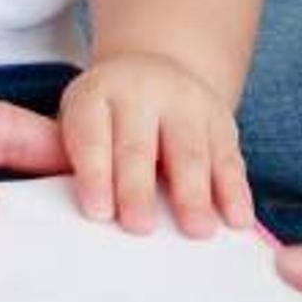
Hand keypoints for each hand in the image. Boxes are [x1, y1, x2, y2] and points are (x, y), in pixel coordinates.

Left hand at [62, 51, 253, 238]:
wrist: (156, 70)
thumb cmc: (107, 119)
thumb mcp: (82, 121)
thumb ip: (76, 160)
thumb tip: (64, 217)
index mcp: (97, 96)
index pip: (92, 135)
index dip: (95, 172)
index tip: (98, 212)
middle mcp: (142, 93)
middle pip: (139, 144)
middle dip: (139, 187)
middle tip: (140, 227)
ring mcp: (186, 103)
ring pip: (190, 149)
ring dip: (195, 192)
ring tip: (198, 230)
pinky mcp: (221, 119)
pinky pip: (229, 156)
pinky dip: (234, 190)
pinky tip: (237, 219)